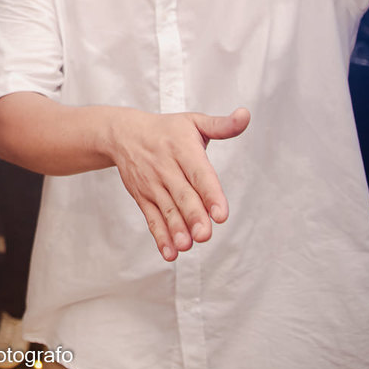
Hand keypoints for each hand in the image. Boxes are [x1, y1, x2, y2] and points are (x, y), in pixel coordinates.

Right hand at [107, 107, 250, 260]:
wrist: (122, 134)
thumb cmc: (166, 130)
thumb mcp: (193, 121)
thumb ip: (222, 125)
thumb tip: (245, 115)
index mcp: (182, 150)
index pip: (199, 173)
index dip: (210, 194)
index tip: (221, 214)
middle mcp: (166, 168)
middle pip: (182, 196)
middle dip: (193, 216)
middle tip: (204, 235)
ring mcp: (153, 185)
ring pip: (166, 209)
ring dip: (176, 229)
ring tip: (186, 245)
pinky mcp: (142, 197)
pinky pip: (151, 218)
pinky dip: (160, 236)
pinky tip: (170, 252)